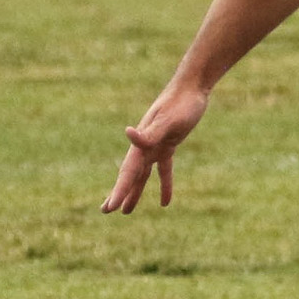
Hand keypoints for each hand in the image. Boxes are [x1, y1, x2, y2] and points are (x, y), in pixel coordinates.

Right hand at [101, 84, 208, 213]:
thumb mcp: (168, 120)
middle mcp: (144, 145)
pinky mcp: (169, 144)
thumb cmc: (180, 103)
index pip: (128, 172)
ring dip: (135, 191)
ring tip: (127, 211)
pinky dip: (164, 184)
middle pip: (130, 175)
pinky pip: (164, 168)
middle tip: (106, 211)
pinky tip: (165, 202)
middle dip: (119, 193)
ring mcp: (156, 144)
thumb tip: (128, 133)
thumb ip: (150, 132)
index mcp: (141, 142)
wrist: (192, 87)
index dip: (119, 191)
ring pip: (143, 174)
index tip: (110, 208)